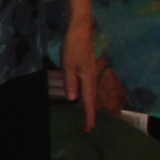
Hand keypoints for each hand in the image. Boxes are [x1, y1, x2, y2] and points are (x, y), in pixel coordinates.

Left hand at [62, 13, 109, 128]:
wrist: (80, 31)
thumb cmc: (73, 47)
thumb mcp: (68, 65)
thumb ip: (70, 82)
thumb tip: (72, 99)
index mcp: (87, 78)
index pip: (88, 101)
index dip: (89, 115)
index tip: (89, 128)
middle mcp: (92, 78)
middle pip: (92, 100)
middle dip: (91, 114)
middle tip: (89, 128)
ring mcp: (91, 73)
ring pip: (91, 94)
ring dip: (90, 106)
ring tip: (88, 117)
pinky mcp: (88, 69)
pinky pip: (89, 87)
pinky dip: (88, 97)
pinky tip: (84, 98)